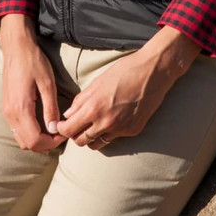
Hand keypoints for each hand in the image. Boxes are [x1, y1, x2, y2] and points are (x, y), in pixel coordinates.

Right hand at [0, 14, 65, 154]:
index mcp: (21, 108)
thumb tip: (54, 129)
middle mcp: (10, 114)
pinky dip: (28, 133)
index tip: (63, 134)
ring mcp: (6, 111)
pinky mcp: (6, 107)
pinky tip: (40, 124)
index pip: (34, 140)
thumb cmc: (33, 62)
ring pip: (20, 139)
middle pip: (26, 144)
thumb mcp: (47, 83)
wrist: (16, 47)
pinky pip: (16, 129)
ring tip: (51, 130)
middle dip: (44, 145)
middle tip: (59, 134)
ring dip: (35, 140)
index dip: (50, 143)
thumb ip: (50, 108)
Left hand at [57, 26, 199, 148]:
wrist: (153, 72)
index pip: (69, 130)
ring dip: (91, 137)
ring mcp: (120, 129)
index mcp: (93, 108)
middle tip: (78, 125)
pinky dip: (110, 132)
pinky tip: (115, 118)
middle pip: (80, 141)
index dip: (62, 129)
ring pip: (96, 144)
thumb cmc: (124, 71)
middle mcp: (105, 123)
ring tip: (94, 125)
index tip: (63, 125)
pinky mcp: (132, 131)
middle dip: (75, 134)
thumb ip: (81, 100)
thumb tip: (69, 114)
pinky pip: (115, 138)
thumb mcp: (98, 82)